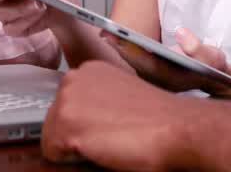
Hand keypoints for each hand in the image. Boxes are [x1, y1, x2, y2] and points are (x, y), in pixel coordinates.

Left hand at [42, 60, 194, 168]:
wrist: (178, 128)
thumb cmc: (159, 118)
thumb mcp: (121, 97)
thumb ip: (98, 101)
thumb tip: (87, 120)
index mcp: (88, 70)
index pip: (67, 104)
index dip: (84, 123)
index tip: (104, 128)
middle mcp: (73, 78)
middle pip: (55, 119)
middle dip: (75, 133)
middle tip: (109, 138)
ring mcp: (67, 99)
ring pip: (52, 136)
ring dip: (74, 147)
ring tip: (107, 144)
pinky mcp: (66, 125)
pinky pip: (52, 153)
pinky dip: (71, 161)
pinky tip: (101, 151)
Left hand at [106, 26, 230, 94]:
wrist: (216, 82)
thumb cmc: (213, 70)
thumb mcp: (213, 58)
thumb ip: (198, 48)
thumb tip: (181, 33)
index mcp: (171, 78)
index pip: (146, 63)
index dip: (130, 50)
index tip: (116, 38)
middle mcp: (159, 82)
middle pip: (134, 63)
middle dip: (119, 47)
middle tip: (104, 31)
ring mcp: (155, 80)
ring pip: (132, 63)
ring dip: (120, 48)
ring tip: (106, 31)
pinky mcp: (153, 75)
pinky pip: (135, 61)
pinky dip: (125, 50)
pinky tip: (116, 38)